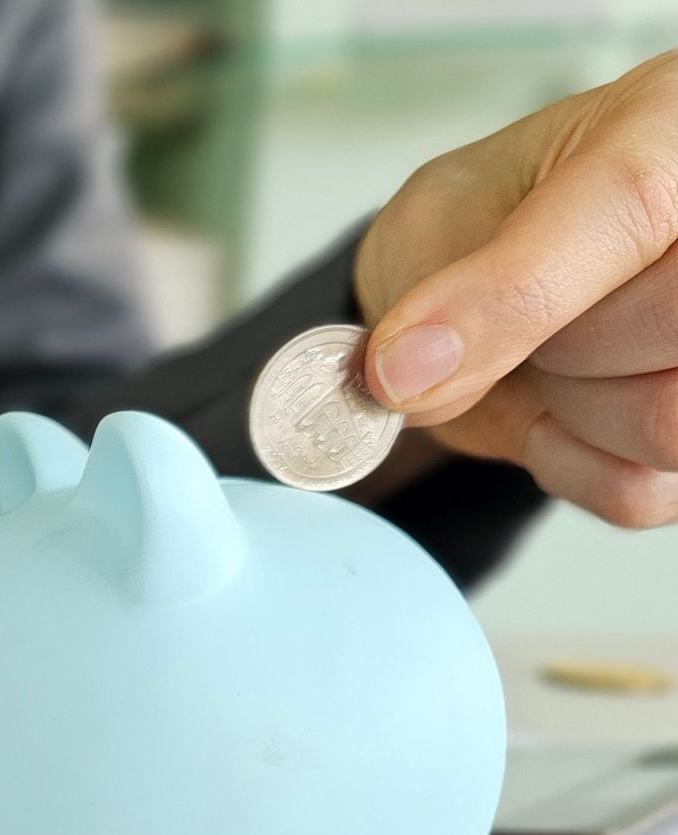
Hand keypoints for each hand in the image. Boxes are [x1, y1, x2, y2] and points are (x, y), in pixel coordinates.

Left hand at [354, 51, 677, 527]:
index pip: (632, 201)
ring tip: (553, 354)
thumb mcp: (447, 215)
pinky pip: (640, 490)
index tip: (399, 360)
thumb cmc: (488, 217)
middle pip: (663, 327)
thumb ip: (453, 280)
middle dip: (557, 346)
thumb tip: (412, 374)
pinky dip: (573, 463)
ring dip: (569, 409)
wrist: (485, 271)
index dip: (509, 292)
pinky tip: (561, 409)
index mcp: (672, 128)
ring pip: (663, 421)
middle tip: (527, 319)